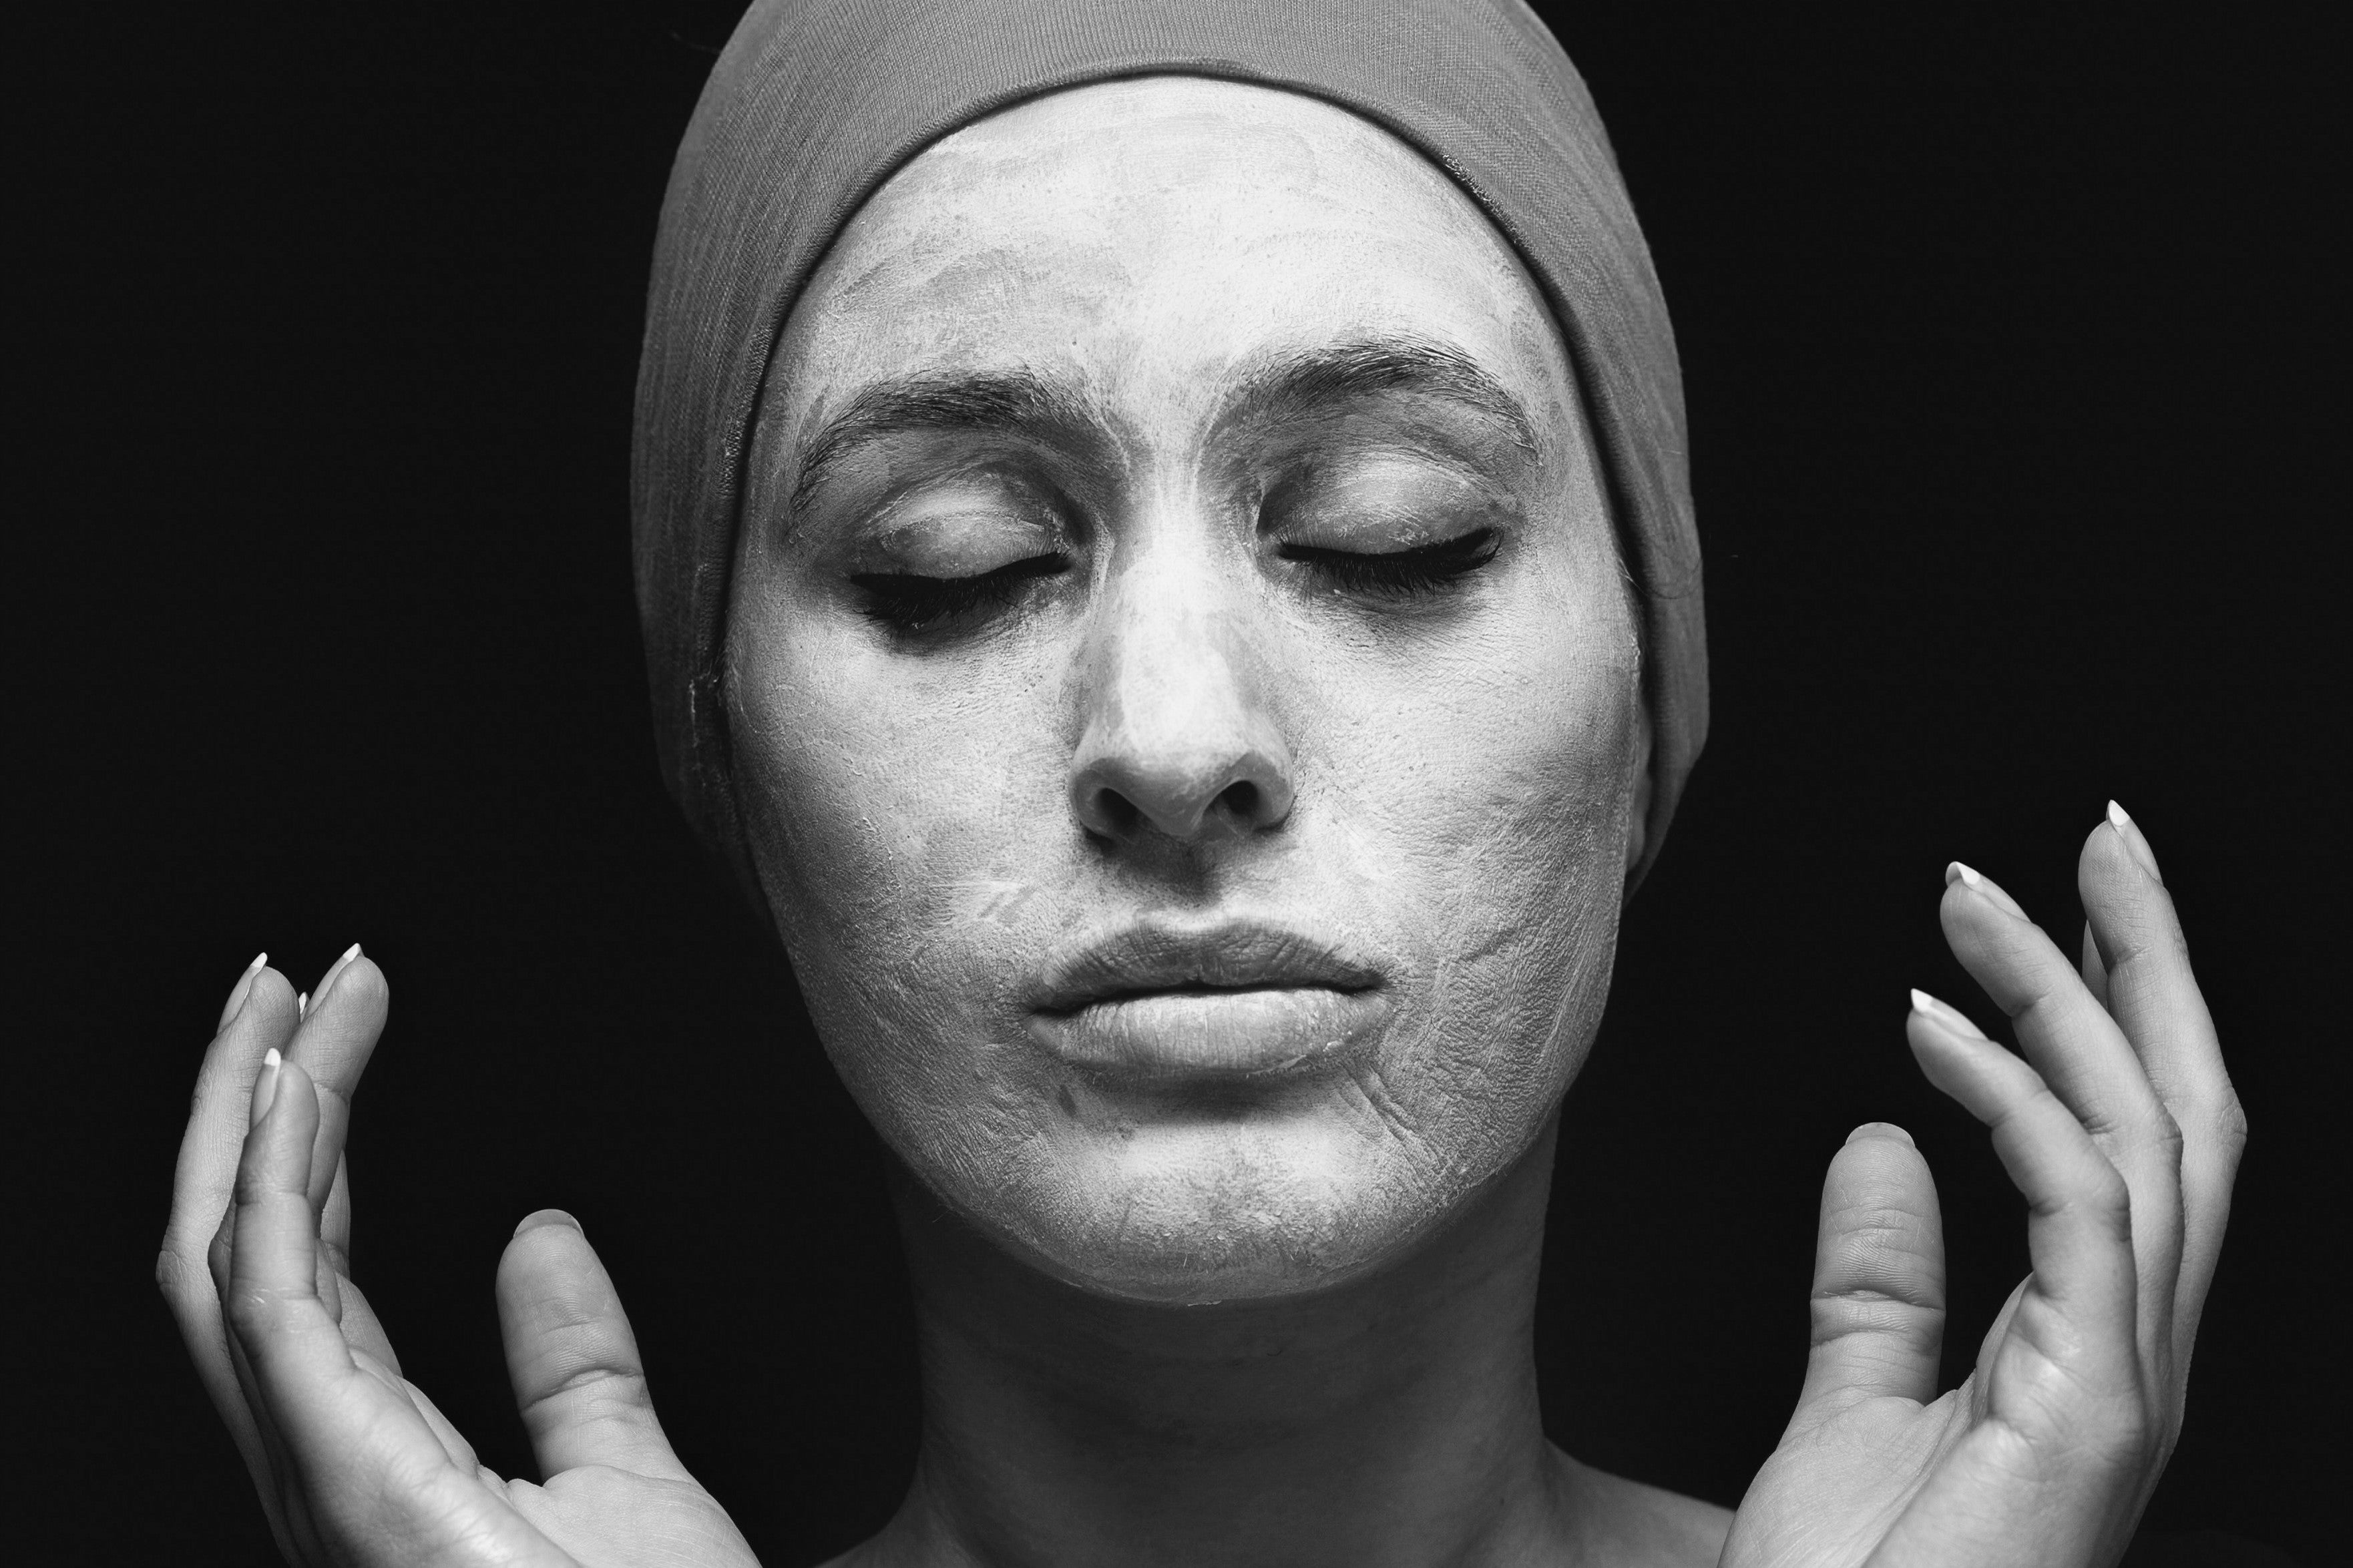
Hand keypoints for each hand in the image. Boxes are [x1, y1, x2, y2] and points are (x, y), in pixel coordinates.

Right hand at [156, 951, 758, 1566]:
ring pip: (231, 1265)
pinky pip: (274, 1311)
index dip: (303, 1145)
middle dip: (247, 1108)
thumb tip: (540, 1232)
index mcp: (372, 1458)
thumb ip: (571, 1360)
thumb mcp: (623, 1473)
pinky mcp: (354, 1485)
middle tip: (283, 979)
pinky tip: (295, 1090)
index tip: (337, 1022)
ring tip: (284, 994)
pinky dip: (269, 1191)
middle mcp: (324, 1469)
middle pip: (239, 1256)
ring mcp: (326, 1482)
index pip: (305, 1272)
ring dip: (248, 1115)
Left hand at [1721, 805, 2244, 1566]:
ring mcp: (2125, 1380)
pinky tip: (1929, 1031)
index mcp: (2093, 1343)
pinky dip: (2010, 1100)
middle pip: (2184, 1113)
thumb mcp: (1849, 1405)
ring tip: (1975, 894)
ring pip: (2149, 1138)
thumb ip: (1878, 1281)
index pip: (2136, 1141)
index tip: (2062, 903)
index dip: (2117, 1014)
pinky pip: (2075, 1209)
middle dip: (2149, 962)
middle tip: (2100, 832)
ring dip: (2070, 998)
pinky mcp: (2087, 1406)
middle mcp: (2135, 1350)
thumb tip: (1880, 1143)